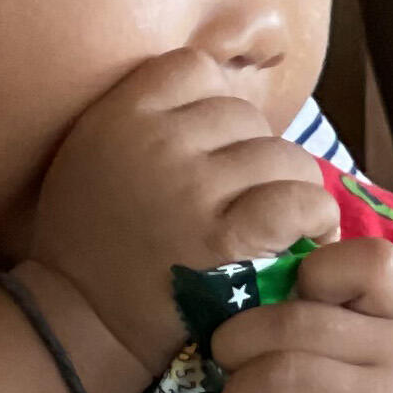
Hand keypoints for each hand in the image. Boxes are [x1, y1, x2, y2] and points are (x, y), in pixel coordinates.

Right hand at [26, 53, 341, 370]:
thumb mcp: (91, 154)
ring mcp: (193, 189)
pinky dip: (312, 217)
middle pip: (246, 116)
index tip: (210, 150)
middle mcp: (157, 142)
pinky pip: (299, 201)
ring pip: (283, 157)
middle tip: (245, 199)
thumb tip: (215, 94)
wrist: (80, 324)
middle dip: (253, 156)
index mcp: (121, 115)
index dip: (214, 106)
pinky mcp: (226, 239)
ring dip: (291, 190)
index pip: (197, 69)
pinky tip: (304, 236)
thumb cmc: (89, 245)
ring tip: (281, 223)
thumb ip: (141, 118)